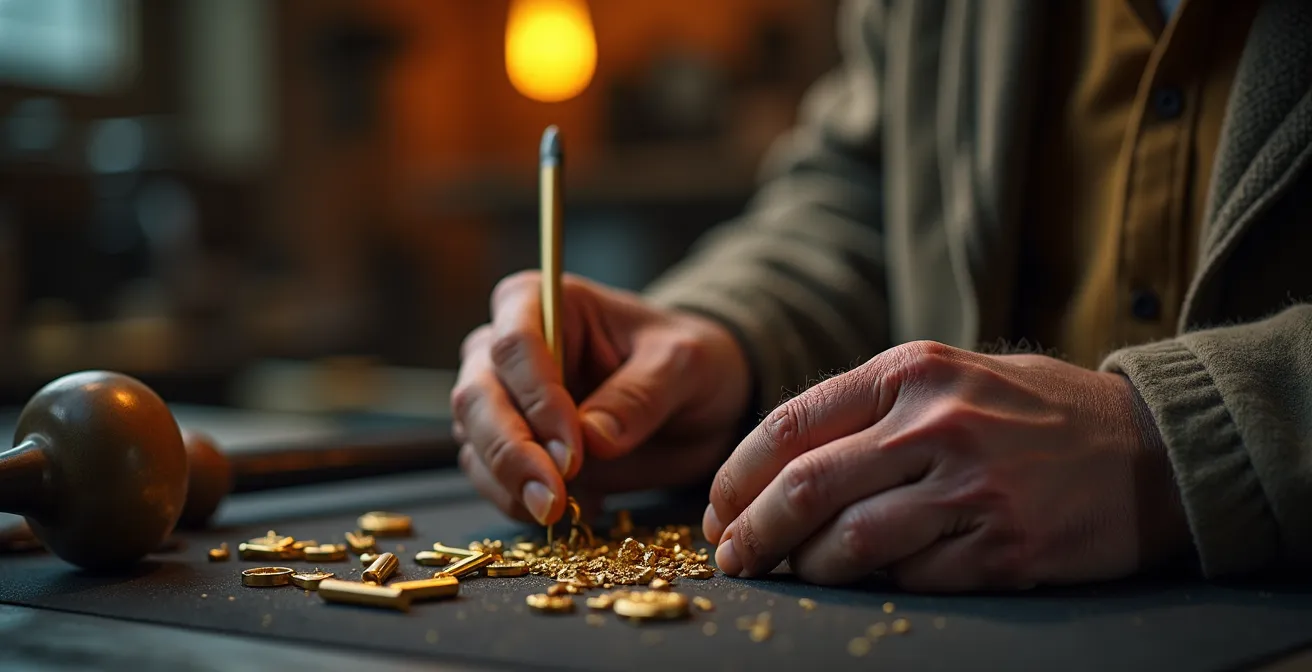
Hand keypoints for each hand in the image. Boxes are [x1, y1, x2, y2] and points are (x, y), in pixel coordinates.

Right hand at [453, 271, 751, 526]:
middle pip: (476, 395)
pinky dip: (520, 503)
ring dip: (508, 485)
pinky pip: (491, 478)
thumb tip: (593, 439)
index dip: (537, 400)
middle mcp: (504, 346)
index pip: (516, 345)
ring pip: (474, 441)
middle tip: (553, 499)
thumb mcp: (684, 365)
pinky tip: (576, 510)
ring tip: (561, 513)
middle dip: (510, 453)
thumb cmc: (685, 361)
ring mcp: (498, 398)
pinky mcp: (507, 445)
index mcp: (541, 302)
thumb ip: (641, 395)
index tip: (573, 452)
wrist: (692, 399)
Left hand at [702, 341, 1190, 590]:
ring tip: (794, 575)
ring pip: (850, 541)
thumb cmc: (1033, 413)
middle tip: (732, 558)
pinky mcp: (1004, 546)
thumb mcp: (949, 376)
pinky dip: (880, 583)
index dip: (737, 475)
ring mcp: (972, 488)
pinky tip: (872, 579)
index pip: (789, 424)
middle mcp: (936, 423)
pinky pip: (911, 576)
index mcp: (909, 371)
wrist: (1151, 448)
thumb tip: (774, 468)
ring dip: (807, 568)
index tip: (718, 509)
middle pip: (805, 487)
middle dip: (751, 532)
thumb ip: (867, 409)